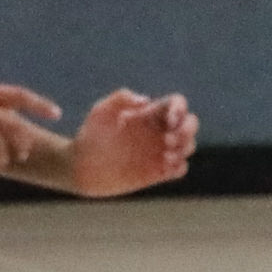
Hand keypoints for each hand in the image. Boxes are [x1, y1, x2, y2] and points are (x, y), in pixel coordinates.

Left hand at [69, 89, 197, 197]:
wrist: (80, 166)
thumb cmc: (90, 136)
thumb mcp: (101, 111)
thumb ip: (121, 98)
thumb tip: (146, 101)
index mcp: (149, 114)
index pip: (177, 104)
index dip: (180, 108)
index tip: (169, 119)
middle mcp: (158, 132)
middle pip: (191, 124)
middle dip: (188, 128)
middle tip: (170, 138)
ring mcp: (159, 152)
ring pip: (189, 146)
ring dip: (185, 147)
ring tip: (166, 154)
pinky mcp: (157, 172)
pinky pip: (180, 169)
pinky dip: (179, 166)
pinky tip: (164, 165)